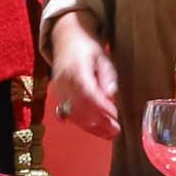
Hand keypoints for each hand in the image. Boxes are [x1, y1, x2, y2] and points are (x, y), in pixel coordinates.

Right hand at [45, 12, 120, 140]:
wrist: (66, 40)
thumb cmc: (87, 48)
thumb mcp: (102, 56)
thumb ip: (107, 75)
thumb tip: (111, 94)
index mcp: (76, 70)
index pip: (89, 93)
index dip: (102, 108)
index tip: (116, 117)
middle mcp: (64, 82)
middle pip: (80, 108)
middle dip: (99, 122)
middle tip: (116, 131)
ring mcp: (59, 91)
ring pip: (74, 115)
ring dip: (92, 128)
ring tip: (109, 134)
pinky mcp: (58, 98)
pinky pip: (69, 115)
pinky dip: (83, 125)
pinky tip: (97, 131)